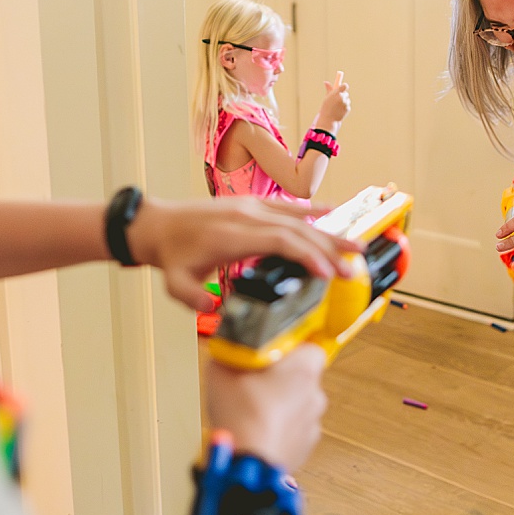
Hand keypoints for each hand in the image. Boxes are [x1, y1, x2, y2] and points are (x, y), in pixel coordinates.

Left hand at [129, 197, 360, 310]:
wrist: (157, 224)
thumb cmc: (170, 254)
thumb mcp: (175, 283)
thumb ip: (193, 299)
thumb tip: (213, 310)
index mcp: (230, 235)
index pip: (279, 241)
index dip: (306, 255)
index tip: (327, 273)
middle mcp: (245, 216)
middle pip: (296, 229)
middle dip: (328, 248)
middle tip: (354, 265)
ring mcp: (250, 207)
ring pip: (297, 217)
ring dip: (328, 231)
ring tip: (355, 244)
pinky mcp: (253, 205)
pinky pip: (289, 207)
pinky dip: (313, 212)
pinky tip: (334, 216)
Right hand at [205, 344, 326, 472]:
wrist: (247, 465)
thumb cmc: (242, 416)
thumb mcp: (222, 371)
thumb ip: (230, 355)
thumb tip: (228, 350)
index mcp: (303, 368)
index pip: (309, 344)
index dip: (288, 346)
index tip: (271, 349)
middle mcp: (315, 394)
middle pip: (302, 375)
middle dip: (281, 376)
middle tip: (254, 379)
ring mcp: (313, 422)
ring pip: (298, 403)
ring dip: (280, 403)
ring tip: (252, 408)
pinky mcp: (305, 445)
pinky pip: (293, 428)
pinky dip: (280, 427)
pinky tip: (258, 428)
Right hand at [318, 71, 349, 122]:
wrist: (328, 120)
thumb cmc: (326, 108)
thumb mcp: (327, 98)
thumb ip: (329, 89)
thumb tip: (326, 82)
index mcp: (336, 93)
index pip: (345, 86)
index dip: (344, 86)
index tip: (343, 87)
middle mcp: (342, 97)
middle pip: (346, 94)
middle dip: (343, 95)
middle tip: (338, 99)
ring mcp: (345, 103)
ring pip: (347, 100)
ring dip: (344, 102)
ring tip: (337, 107)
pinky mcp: (348, 109)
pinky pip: (347, 106)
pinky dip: (345, 108)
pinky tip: (339, 111)